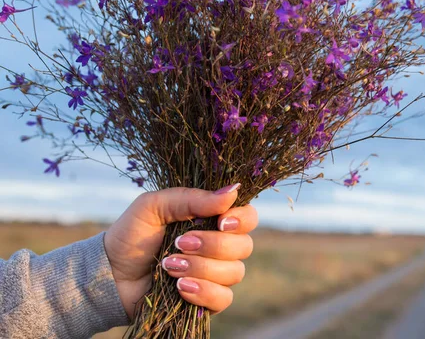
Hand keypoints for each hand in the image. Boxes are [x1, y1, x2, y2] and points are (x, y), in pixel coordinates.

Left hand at [104, 184, 257, 318]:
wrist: (109, 274)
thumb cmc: (131, 234)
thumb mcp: (154, 205)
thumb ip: (192, 198)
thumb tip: (233, 192)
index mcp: (213, 219)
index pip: (248, 217)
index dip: (241, 220)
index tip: (220, 221)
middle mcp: (221, 246)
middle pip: (244, 246)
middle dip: (213, 245)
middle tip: (179, 243)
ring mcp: (216, 274)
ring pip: (234, 273)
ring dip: (202, 268)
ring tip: (169, 266)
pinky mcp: (208, 299)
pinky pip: (224, 298)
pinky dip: (203, 292)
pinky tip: (179, 287)